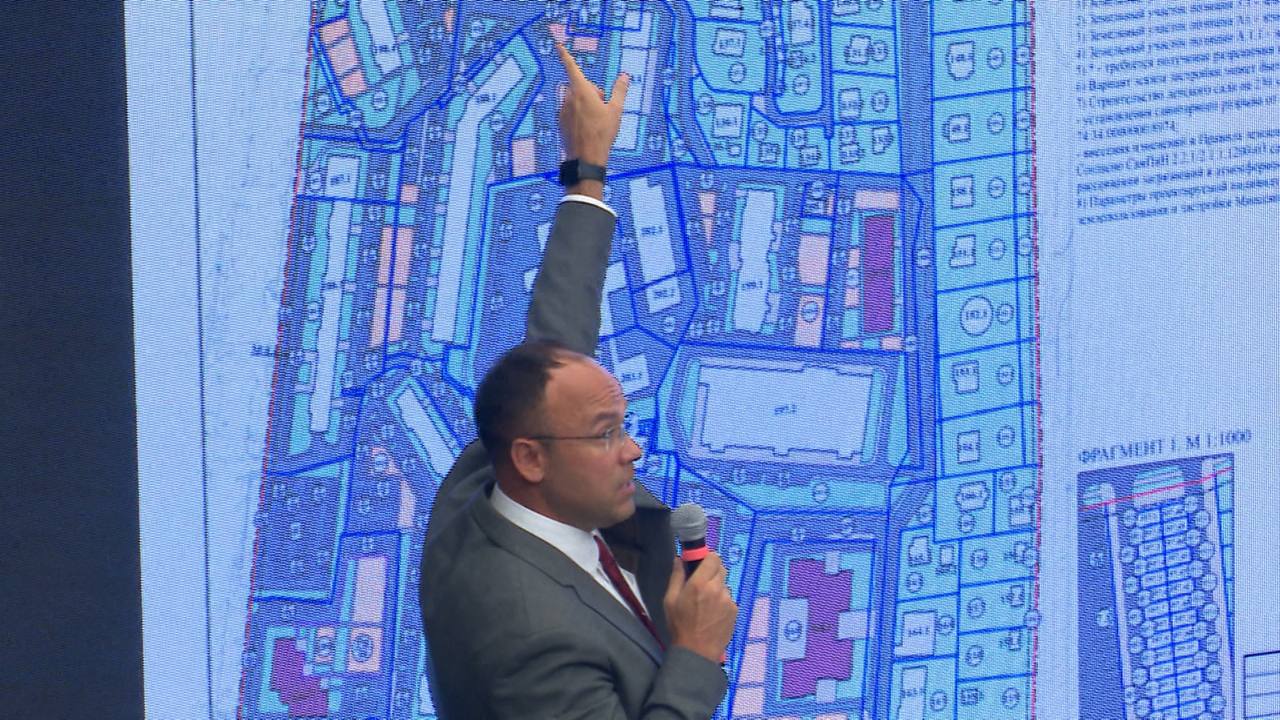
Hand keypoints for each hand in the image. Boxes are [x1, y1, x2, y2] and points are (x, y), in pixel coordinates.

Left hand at [554, 41, 629, 167]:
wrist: (586, 157)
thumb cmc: (602, 133)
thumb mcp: (615, 111)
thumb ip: (619, 91)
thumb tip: (624, 76)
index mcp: (581, 91)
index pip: (572, 68)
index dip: (565, 56)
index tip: (558, 46)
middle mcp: (568, 98)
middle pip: (580, 87)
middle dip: (591, 92)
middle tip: (603, 108)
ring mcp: (563, 111)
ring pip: (575, 100)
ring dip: (585, 104)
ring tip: (596, 121)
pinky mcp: (561, 122)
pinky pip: (571, 112)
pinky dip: (579, 115)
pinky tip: (588, 128)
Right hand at [662, 552, 737, 663]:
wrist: (697, 652)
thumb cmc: (679, 625)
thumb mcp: (670, 600)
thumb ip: (677, 576)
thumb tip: (679, 559)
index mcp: (700, 583)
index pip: (713, 558)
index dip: (708, 559)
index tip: (701, 565)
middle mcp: (717, 588)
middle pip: (721, 569)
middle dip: (712, 573)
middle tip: (702, 585)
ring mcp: (729, 600)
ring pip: (725, 585)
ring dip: (717, 588)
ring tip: (707, 604)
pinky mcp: (735, 611)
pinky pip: (729, 599)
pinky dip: (723, 602)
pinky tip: (713, 614)